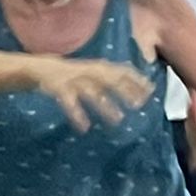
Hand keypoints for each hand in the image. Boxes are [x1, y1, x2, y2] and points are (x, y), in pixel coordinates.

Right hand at [34, 58, 152, 131]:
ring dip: (106, 105)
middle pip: (110, 80)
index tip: (150, 91)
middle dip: (124, 91)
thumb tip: (146, 88)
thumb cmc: (77, 74)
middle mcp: (88, 72)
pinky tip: (84, 127)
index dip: (136, 79)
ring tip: (118, 120)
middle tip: (139, 105)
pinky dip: (77, 115)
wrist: (44, 69)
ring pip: (92, 92)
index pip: (122, 70)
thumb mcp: (98, 73)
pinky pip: (70, 103)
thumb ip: (118, 79)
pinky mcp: (60, 89)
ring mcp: (74, 80)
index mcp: (99, 67)